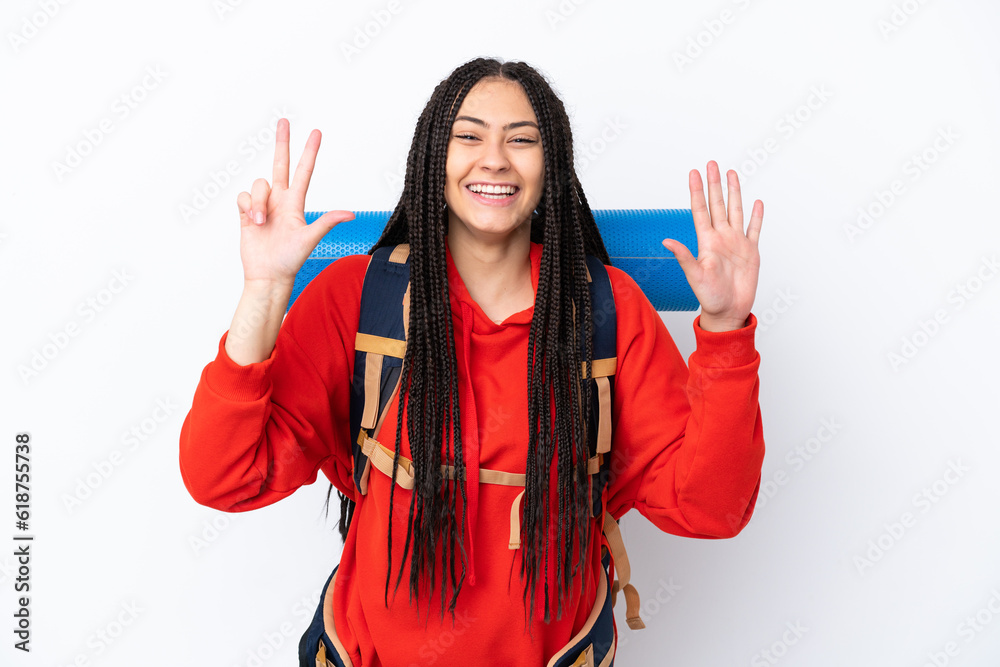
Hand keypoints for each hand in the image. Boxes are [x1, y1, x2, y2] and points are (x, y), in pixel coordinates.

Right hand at [236, 118, 354, 284]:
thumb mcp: (310, 238)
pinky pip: (244, 196)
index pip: (304, 171)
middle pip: (280, 164)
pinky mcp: (247, 212)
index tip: (316, 132)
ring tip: (263, 223)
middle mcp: (280, 200)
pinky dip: (248, 206)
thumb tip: (351, 214)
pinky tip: (253, 221)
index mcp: (296, 203)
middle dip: (282, 142)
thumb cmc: (290, 260)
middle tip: (284, 120)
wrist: (268, 274)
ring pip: (258, 185)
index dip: (309, 152)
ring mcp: (264, 205)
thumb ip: (327, 221)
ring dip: (259, 202)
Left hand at [662, 161, 762, 331]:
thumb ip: (684, 257)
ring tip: (731, 174)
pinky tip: (756, 202)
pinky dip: (756, 216)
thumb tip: (666, 242)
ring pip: (735, 211)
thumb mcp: (695, 276)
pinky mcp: (751, 251)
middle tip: (712, 164)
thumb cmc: (710, 297)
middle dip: (714, 184)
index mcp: (707, 242)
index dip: (697, 191)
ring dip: (734, 192)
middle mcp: (721, 238)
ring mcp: (736, 243)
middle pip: (718, 204)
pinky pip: (754, 229)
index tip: (694, 172)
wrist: (729, 312)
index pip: (700, 210)